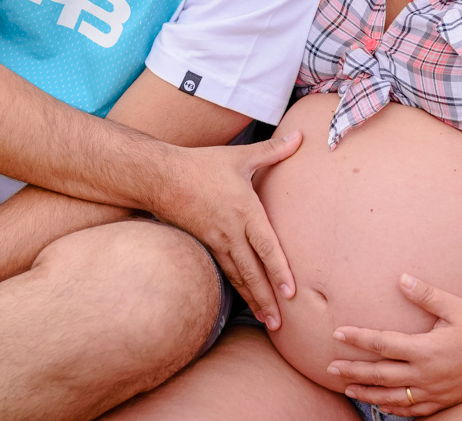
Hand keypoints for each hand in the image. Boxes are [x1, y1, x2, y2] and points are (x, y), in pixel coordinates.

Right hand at [154, 131, 301, 330]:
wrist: (161, 177)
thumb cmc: (203, 164)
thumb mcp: (240, 156)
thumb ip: (273, 150)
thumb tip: (300, 137)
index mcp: (245, 211)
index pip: (266, 247)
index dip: (279, 270)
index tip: (291, 292)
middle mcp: (232, 231)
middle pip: (253, 271)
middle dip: (267, 298)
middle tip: (280, 324)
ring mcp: (216, 240)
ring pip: (238, 276)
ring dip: (253, 299)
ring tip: (268, 320)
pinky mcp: (205, 244)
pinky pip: (224, 270)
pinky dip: (237, 288)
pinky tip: (246, 300)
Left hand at [327, 274, 461, 415]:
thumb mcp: (456, 306)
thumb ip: (426, 294)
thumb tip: (401, 279)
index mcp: (426, 349)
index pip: (383, 344)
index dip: (358, 338)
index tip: (338, 333)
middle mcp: (427, 374)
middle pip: (381, 374)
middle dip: (353, 370)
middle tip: (330, 366)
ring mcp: (434, 392)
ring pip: (393, 397)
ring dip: (367, 392)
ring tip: (347, 387)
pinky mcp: (442, 401)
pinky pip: (412, 410)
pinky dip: (393, 408)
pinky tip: (380, 404)